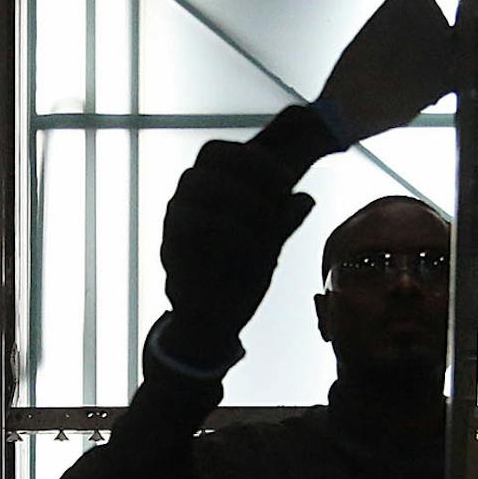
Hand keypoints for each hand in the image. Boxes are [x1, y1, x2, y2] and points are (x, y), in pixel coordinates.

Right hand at [154, 139, 314, 374]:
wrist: (212, 326)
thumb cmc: (237, 279)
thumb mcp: (269, 247)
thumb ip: (282, 222)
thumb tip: (305, 199)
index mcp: (207, 193)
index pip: (218, 152)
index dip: (254, 159)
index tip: (286, 179)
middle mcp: (185, 201)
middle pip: (207, 161)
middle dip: (250, 176)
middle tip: (278, 201)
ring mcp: (174, 223)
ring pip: (198, 187)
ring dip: (242, 202)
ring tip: (267, 229)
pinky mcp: (172, 248)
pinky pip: (195, 224)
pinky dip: (231, 232)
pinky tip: (252, 248)